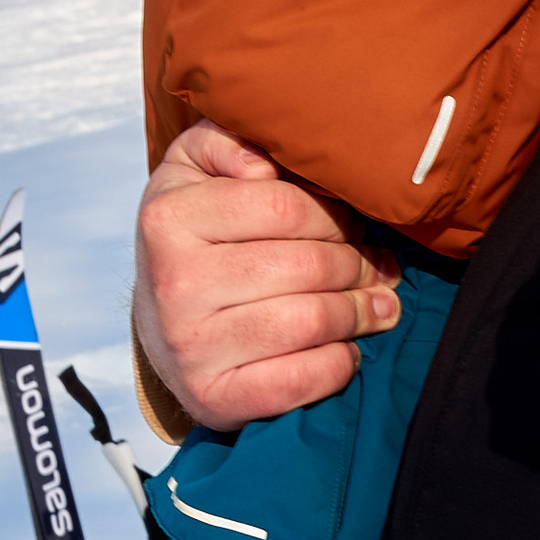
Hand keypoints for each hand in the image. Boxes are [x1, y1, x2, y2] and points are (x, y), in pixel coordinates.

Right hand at [134, 120, 400, 429]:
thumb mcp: (194, 168)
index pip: (287, 207)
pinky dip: (339, 364)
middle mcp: (173, 283)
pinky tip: (347, 348)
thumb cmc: (195, 236)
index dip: (337, 215)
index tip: (357, 222)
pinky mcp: (212, 399)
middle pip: (308, 267)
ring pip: (312, 322)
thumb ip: (227, 140)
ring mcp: (190, 348)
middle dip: (359, 265)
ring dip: (361, 313)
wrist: (159, 324)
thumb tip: (264, 166)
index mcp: (169, 217)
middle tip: (379, 266)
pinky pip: (300, 381)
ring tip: (380, 304)